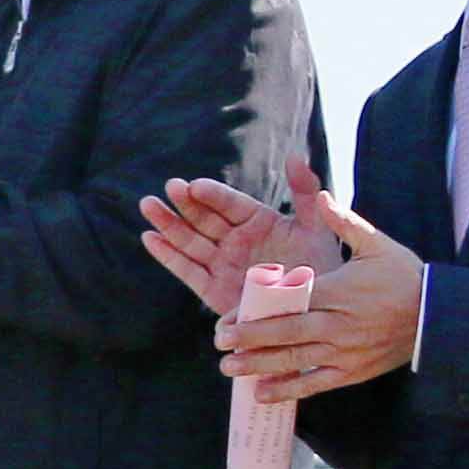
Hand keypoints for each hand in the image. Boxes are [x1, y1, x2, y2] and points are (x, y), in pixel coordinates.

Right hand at [139, 172, 345, 321]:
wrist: (315, 313)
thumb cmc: (320, 269)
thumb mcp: (317, 227)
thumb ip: (305, 192)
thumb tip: (294, 155)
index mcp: (257, 221)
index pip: (229, 203)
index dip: (212, 194)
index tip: (195, 185)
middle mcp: (235, 240)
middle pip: (203, 218)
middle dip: (184, 203)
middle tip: (170, 187)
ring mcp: (222, 264)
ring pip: (189, 240)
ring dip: (167, 223)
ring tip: (148, 205)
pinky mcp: (213, 290)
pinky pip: (187, 271)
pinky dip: (168, 256)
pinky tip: (150, 238)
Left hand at [215, 161, 424, 404]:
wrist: (439, 317)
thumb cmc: (404, 276)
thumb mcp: (376, 244)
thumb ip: (344, 223)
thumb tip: (319, 196)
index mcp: (336, 291)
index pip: (288, 301)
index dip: (256, 309)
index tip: (227, 314)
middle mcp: (337, 324)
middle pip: (286, 332)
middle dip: (250, 338)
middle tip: (219, 341)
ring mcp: (344, 351)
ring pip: (296, 360)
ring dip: (260, 366)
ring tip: (228, 368)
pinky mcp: (352, 371)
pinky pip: (316, 382)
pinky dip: (289, 389)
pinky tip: (262, 393)